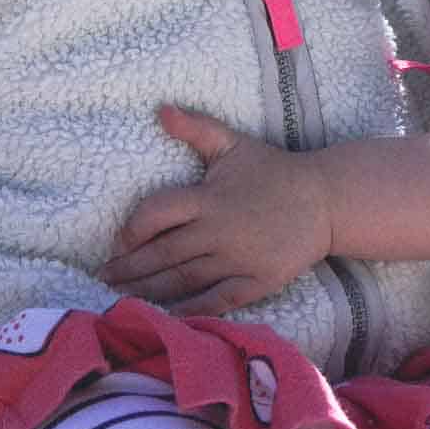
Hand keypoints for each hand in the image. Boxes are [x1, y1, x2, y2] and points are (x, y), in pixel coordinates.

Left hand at [100, 105, 334, 315]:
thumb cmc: (275, 171)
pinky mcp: (256, 282)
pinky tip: (167, 318)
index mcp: (209, 198)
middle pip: (161, 254)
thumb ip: (197, 129)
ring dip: (148, 291)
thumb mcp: (234, 144)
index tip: (119, 242)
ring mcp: (237, 260)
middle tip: (102, 279)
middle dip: (128, 269)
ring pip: (182, 280)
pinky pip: (216, 301)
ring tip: (121, 300)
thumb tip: (159, 110)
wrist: (326, 201)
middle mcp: (219, 231)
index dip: (131, 230)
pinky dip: (190, 311)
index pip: (155, 214)